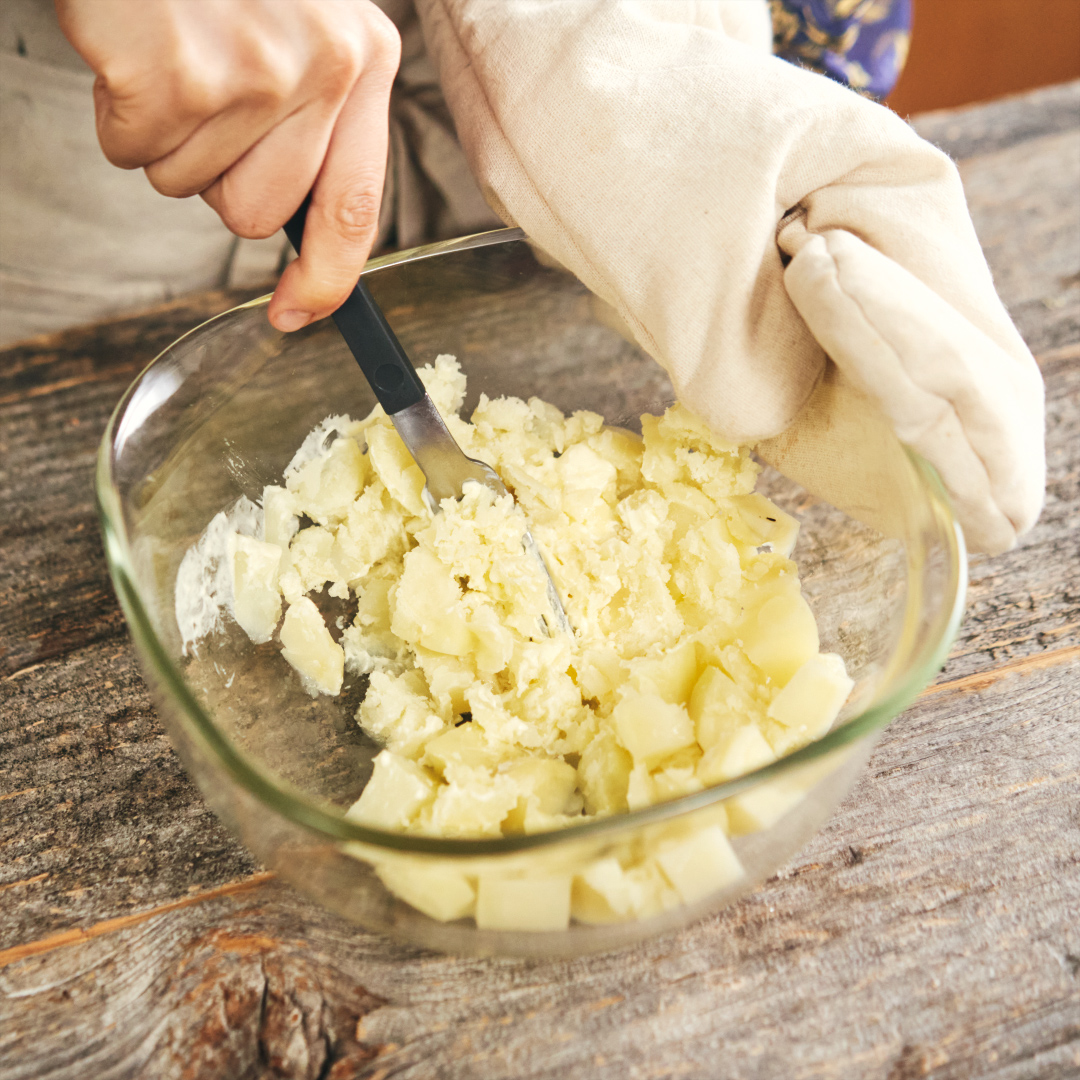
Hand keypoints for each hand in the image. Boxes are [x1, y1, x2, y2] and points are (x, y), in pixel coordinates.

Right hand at [56, 0, 400, 330]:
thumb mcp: (304, 25)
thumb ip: (318, 117)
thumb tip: (300, 224)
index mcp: (364, 60)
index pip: (358, 207)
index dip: (329, 278)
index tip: (301, 312)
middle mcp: (323, 69)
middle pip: (258, 213)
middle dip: (216, 177)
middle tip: (198, 97)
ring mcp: (252, 72)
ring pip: (191, 185)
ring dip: (165, 136)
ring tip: (169, 55)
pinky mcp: (176, 72)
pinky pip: (133, 150)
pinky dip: (119, 112)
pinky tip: (133, 50)